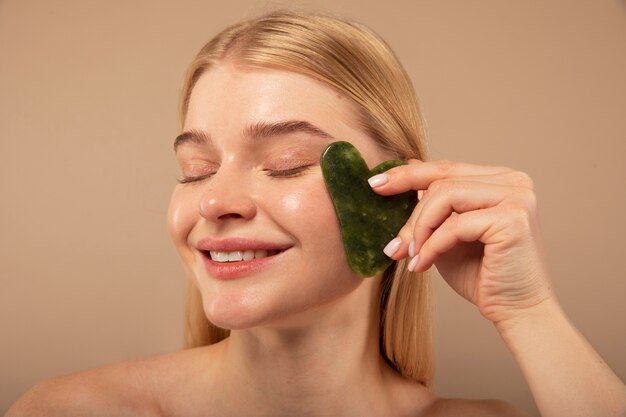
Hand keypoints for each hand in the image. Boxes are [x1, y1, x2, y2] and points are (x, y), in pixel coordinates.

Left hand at [370, 159, 553, 326]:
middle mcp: (513, 181)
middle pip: (442, 179)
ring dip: (419, 229)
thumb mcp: (446, 234)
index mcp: (500, 179)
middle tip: (392, 244)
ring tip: (411, 256)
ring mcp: (517, 197)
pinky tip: (423, 265)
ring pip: (445, 195)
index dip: (408, 174)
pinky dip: (432, 246)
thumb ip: (432, 205)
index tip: (375, 184)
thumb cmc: (481, 275)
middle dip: (410, 213)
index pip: (446, 169)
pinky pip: (454, 225)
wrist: (517, 312)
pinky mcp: (513, 218)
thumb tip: (404, 169)